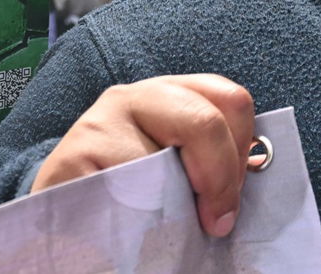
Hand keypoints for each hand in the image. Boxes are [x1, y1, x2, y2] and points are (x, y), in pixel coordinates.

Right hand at [33, 75, 258, 236]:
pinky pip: (132, 187)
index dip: (242, 151)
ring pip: (169, 159)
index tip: (230, 198)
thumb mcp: (175, 168)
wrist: (62, 220)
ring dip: (175, 204)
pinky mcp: (75, 153)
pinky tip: (128, 224)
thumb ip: (210, 160)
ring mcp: (99, 120)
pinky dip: (140, 216)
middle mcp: (130, 97)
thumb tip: (258, 168)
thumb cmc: (128, 197)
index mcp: (165, 96)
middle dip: (220, 177)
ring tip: (164, 225)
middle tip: (212, 220)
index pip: (229, 98)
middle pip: (206, 120)